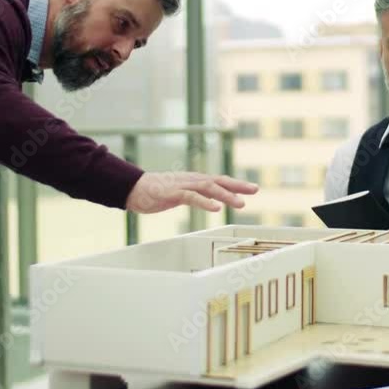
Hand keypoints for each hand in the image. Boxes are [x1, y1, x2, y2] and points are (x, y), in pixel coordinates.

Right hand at [125, 172, 258, 213]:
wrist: (133, 188)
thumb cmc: (156, 192)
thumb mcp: (180, 193)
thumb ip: (195, 195)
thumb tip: (209, 200)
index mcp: (194, 181)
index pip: (219, 181)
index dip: (236, 184)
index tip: (252, 189)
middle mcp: (192, 180)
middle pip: (219, 181)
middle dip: (238, 186)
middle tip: (255, 190)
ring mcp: (183, 185)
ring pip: (209, 188)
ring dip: (226, 195)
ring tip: (240, 204)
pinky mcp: (172, 193)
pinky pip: (191, 197)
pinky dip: (205, 202)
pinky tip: (215, 208)